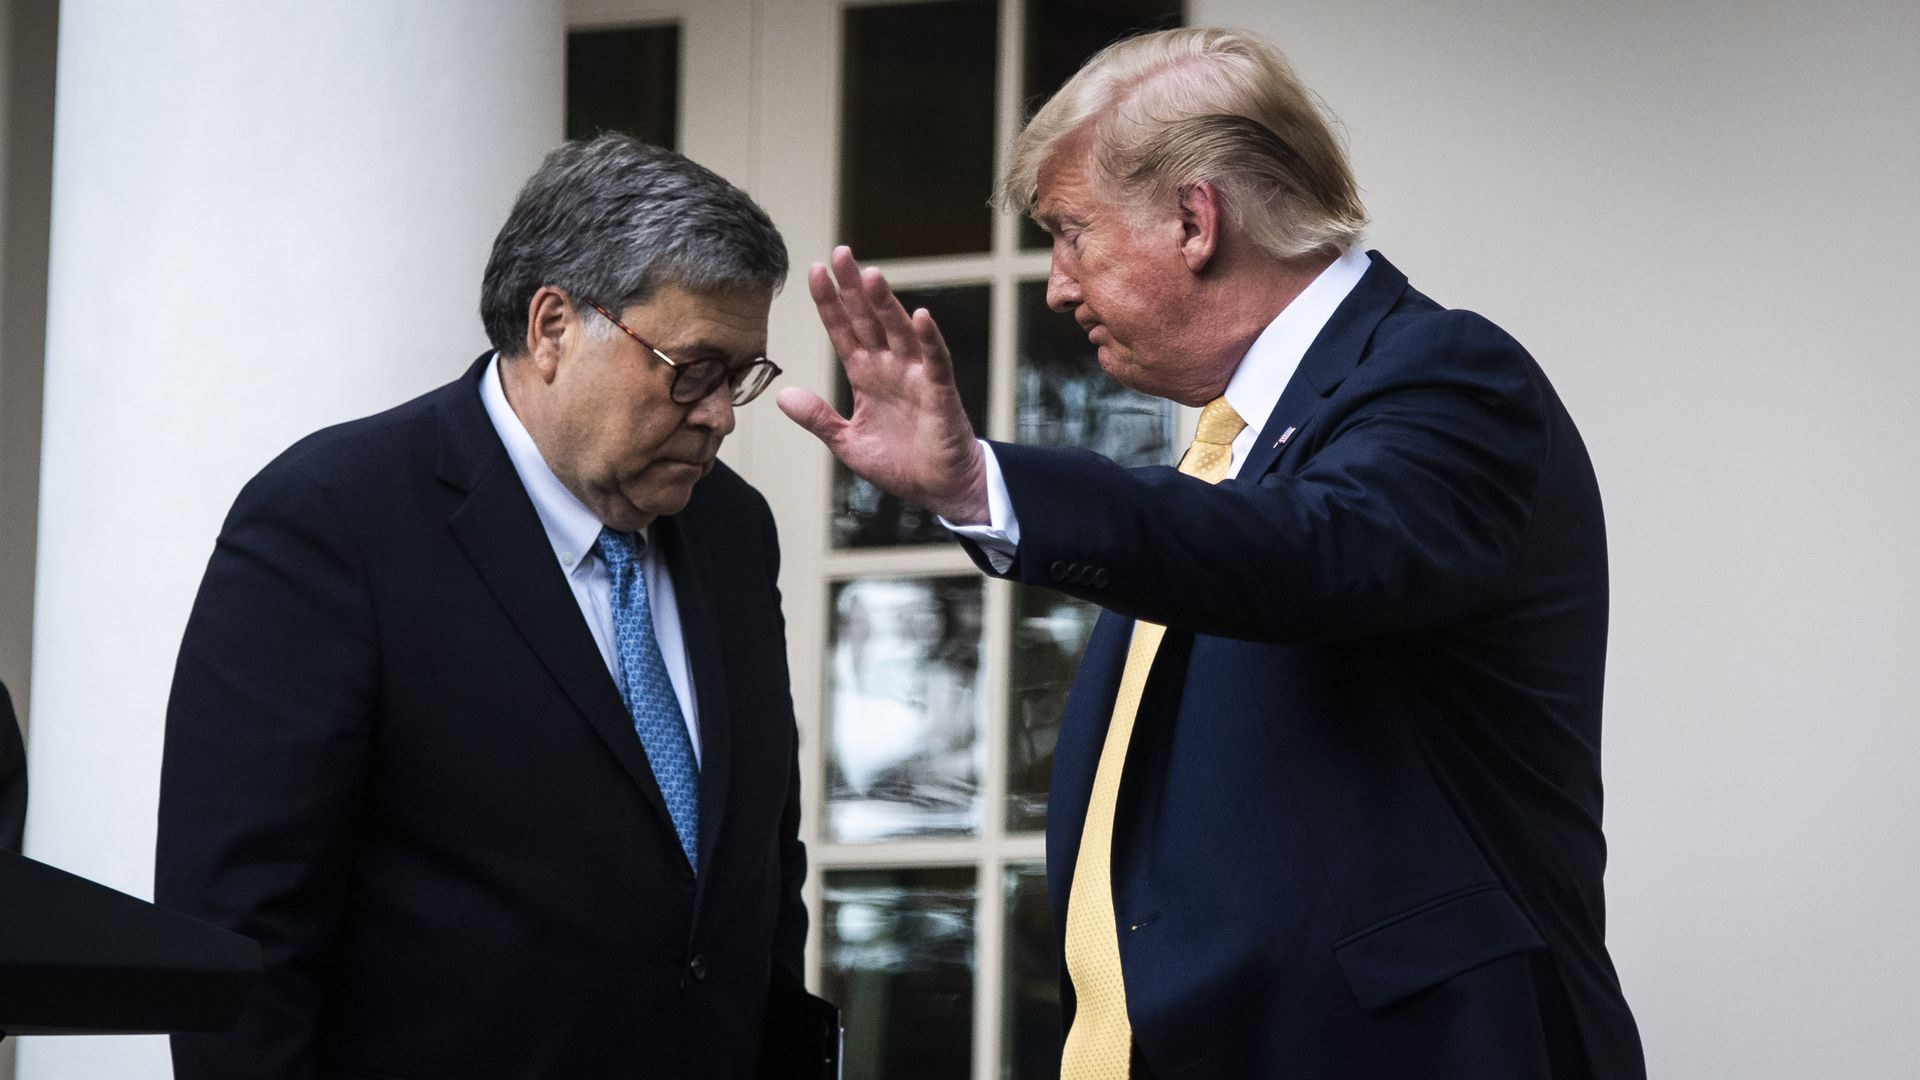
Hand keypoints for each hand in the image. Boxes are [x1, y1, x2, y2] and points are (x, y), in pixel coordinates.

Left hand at [778, 246, 989, 523]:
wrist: (940, 489)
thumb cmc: (900, 464)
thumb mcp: (847, 443)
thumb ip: (818, 418)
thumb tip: (783, 395)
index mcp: (866, 376)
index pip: (843, 331)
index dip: (830, 303)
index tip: (815, 272)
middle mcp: (890, 368)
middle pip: (869, 320)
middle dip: (854, 288)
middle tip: (840, 253)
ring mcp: (916, 376)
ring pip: (898, 332)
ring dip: (886, 304)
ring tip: (871, 276)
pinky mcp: (940, 393)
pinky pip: (935, 361)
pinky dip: (928, 340)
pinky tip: (921, 317)